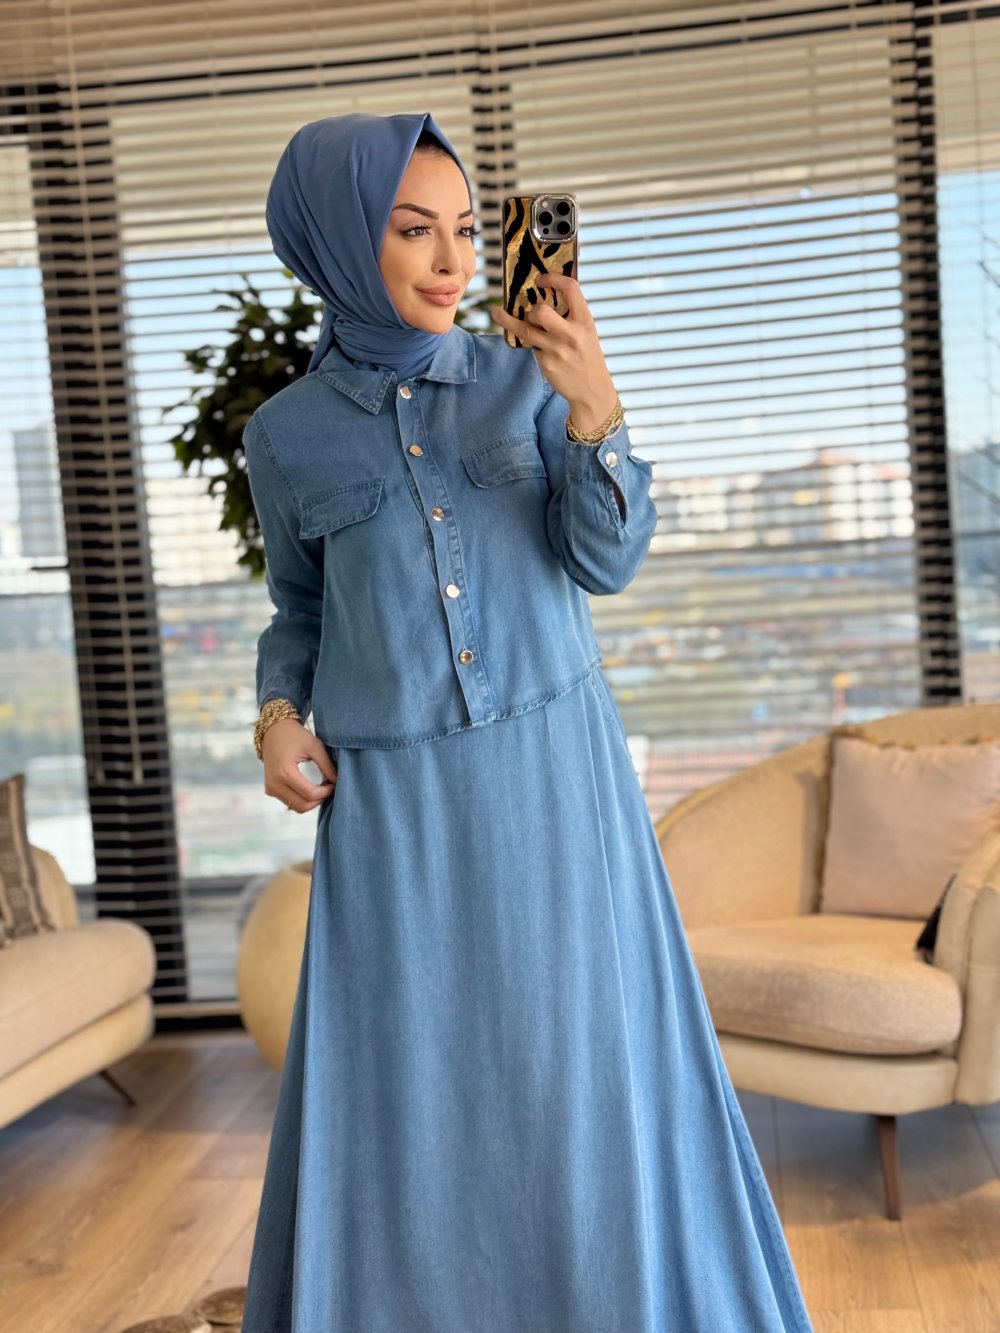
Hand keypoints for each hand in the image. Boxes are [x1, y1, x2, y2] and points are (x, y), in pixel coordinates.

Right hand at [262, 717, 336, 812]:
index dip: (326, 792)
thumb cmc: (295, 735)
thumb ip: (327, 766)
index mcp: (285, 772)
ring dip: (311, 802)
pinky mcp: (270, 789)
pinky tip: (310, 788)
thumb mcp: (314, 746)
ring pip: (296, 807)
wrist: (273, 731)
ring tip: (320, 788)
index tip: (333, 784)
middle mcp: (275, 784)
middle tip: (328, 788)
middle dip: (319, 800)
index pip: (310, 794)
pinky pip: (289, 802)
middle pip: (303, 805)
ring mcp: (271, 788)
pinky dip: (302, 799)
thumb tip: (338, 782)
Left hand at [489, 273, 617, 430]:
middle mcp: (571, 334)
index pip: (570, 288)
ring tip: (496, 313)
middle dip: (532, 309)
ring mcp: (556, 350)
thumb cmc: (587, 355)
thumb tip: (545, 296)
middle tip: (530, 312)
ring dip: (507, 320)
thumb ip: (571, 315)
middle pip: (540, 311)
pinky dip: (531, 345)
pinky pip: (531, 347)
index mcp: (584, 320)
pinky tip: (538, 348)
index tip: (541, 280)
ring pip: (524, 330)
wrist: (592, 389)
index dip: (553, 279)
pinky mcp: (546, 364)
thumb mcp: (586, 332)